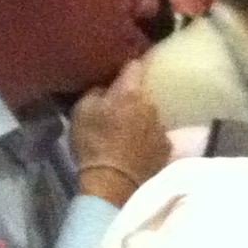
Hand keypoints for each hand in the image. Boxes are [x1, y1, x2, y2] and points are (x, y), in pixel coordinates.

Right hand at [71, 60, 169, 195]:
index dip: (128, 66)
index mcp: (130, 93)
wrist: (113, 182)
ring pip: (151, 115)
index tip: (121, 69)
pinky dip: (148, 139)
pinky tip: (136, 148)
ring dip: (141, 119)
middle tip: (118, 107)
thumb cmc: (93, 143)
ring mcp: (162, 128)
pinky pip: (156, 136)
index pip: (135, 66)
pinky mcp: (167, 149)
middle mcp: (152, 105)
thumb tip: (105, 88)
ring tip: (127, 131)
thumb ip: (95, 93)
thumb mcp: (81, 112)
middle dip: (133, 97)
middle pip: (143, 94)